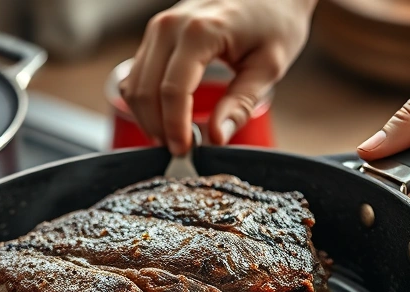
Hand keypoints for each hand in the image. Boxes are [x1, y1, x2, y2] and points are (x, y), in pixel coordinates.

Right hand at [120, 0, 317, 154]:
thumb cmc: (275, 22)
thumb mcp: (269, 66)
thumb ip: (241, 104)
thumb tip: (217, 138)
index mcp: (201, 31)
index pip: (173, 91)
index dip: (175, 127)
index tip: (185, 152)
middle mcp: (170, 25)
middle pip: (145, 91)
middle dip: (158, 128)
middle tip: (181, 151)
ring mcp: (158, 27)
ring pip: (134, 85)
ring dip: (148, 117)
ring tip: (175, 137)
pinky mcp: (156, 33)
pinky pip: (137, 74)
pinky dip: (146, 101)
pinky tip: (167, 117)